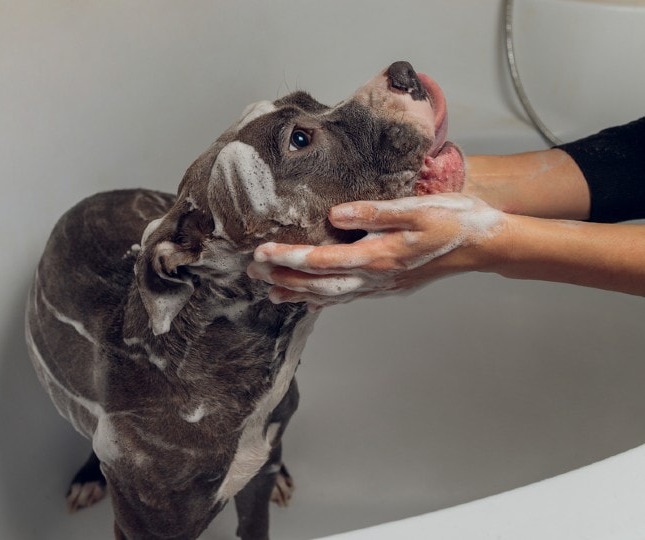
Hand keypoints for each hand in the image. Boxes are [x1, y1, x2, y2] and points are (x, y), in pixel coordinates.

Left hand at [247, 193, 505, 308]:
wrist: (485, 244)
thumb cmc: (455, 221)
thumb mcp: (417, 208)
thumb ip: (376, 213)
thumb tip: (338, 214)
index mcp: (379, 256)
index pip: (323, 260)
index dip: (290, 257)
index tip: (264, 252)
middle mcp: (376, 277)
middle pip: (320, 284)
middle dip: (284, 279)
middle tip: (254, 272)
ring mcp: (382, 285)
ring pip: (332, 296)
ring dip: (299, 294)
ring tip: (271, 291)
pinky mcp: (388, 285)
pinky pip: (348, 296)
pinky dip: (324, 299)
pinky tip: (312, 299)